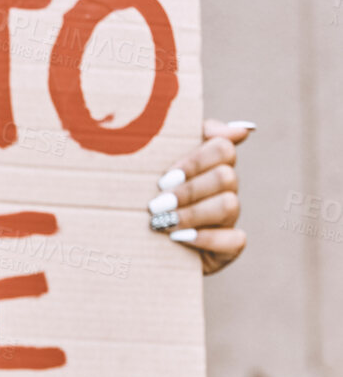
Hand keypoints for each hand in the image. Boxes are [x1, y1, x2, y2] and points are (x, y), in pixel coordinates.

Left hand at [147, 119, 252, 275]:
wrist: (134, 237)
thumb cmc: (145, 190)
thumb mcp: (157, 158)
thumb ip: (189, 132)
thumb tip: (242, 129)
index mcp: (211, 162)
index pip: (223, 148)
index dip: (195, 161)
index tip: (164, 178)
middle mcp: (226, 188)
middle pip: (226, 177)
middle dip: (189, 191)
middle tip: (157, 204)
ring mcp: (230, 218)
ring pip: (230, 205)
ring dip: (193, 214)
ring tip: (162, 222)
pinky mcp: (230, 247)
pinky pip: (236, 240)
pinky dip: (207, 239)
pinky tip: (180, 239)